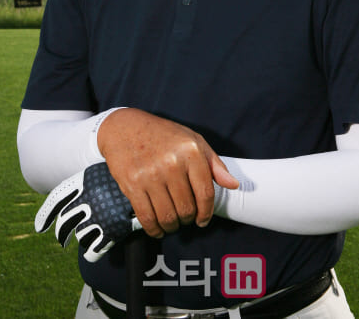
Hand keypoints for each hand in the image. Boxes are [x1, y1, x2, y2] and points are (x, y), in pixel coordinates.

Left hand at [34, 162, 141, 262]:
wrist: (151, 179)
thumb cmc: (131, 171)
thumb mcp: (107, 170)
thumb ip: (93, 183)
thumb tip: (80, 196)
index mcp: (83, 182)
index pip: (56, 200)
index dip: (46, 215)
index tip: (40, 227)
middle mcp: (86, 199)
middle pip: (65, 222)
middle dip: (62, 233)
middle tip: (63, 239)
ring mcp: (97, 215)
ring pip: (81, 235)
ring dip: (85, 238)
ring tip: (92, 236)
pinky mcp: (110, 230)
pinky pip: (94, 249)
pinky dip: (93, 253)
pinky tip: (96, 251)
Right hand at [97, 109, 238, 238]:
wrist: (125, 128)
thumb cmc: (162, 135)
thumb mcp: (193, 140)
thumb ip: (214, 164)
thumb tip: (233, 184)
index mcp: (191, 151)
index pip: (206, 193)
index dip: (206, 212)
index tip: (202, 219)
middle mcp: (172, 163)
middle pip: (187, 208)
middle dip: (188, 219)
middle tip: (184, 217)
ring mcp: (151, 175)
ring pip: (168, 216)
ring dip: (172, 226)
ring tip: (172, 221)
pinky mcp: (133, 185)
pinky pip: (147, 217)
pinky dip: (154, 230)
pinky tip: (157, 228)